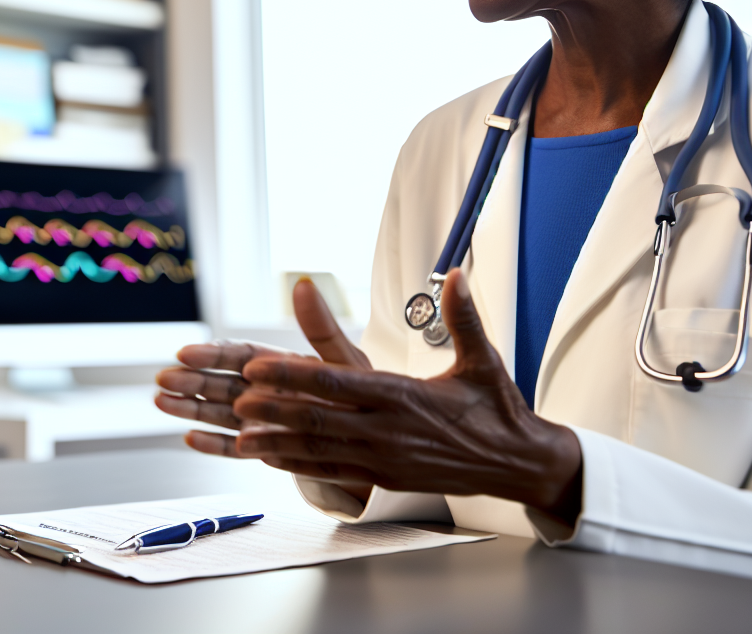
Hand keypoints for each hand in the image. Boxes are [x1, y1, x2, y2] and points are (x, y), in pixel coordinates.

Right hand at [156, 277, 373, 501]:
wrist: (373, 437)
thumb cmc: (360, 395)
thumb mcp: (343, 359)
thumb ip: (320, 326)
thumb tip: (303, 283)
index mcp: (278, 365)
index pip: (239, 355)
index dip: (211, 354)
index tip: (186, 353)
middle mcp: (264, 390)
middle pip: (220, 383)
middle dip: (190, 380)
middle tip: (164, 380)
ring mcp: (260, 419)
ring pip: (218, 412)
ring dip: (190, 408)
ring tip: (161, 402)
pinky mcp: (263, 447)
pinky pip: (234, 447)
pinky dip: (213, 445)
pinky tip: (189, 439)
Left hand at [234, 269, 582, 525]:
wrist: (517, 464)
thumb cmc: (496, 410)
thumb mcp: (483, 359)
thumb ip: (464, 316)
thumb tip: (457, 274)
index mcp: (405, 396)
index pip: (338, 384)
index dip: (294, 377)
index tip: (259, 368)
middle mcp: (389, 429)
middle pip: (319, 418)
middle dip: (273, 409)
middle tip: (235, 399)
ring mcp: (383, 458)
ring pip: (319, 449)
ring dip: (277, 441)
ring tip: (240, 435)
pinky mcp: (383, 477)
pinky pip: (332, 471)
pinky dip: (299, 465)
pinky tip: (273, 459)